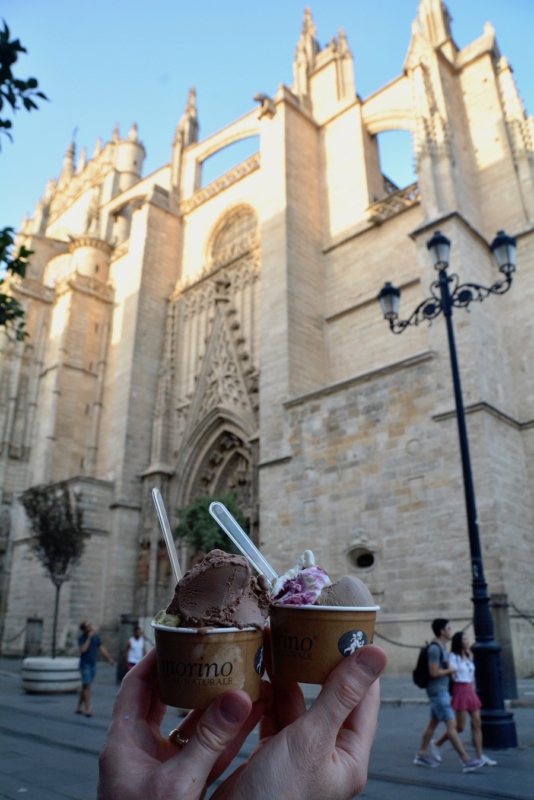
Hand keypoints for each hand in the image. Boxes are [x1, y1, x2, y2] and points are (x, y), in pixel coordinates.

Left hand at [97, 648, 270, 799]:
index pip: (136, 685)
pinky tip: (250, 719)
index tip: (182, 635)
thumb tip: (241, 697)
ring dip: (214, 705)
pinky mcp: (178, 789)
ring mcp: (159, 771)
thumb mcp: (177, 785)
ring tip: (242, 677)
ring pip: (188, 727)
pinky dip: (224, 737)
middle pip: (164, 701)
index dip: (157, 657)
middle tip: (218, 651)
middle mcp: (139, 752)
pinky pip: (203, 754)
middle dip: (192, 676)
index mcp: (123, 743)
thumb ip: (210, 742)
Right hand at [213, 633, 386, 799]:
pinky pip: (273, 716)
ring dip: (287, 676)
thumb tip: (376, 655)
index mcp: (349, 756)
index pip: (365, 698)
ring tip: (275, 641)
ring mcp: (298, 756)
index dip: (359, 662)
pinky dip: (265, 695)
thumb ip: (341, 694)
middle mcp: (328, 755)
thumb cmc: (277, 795)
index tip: (347, 626)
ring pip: (297, 705)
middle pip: (329, 698)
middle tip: (307, 627)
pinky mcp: (271, 756)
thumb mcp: (312, 739)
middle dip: (316, 663)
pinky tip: (256, 673)